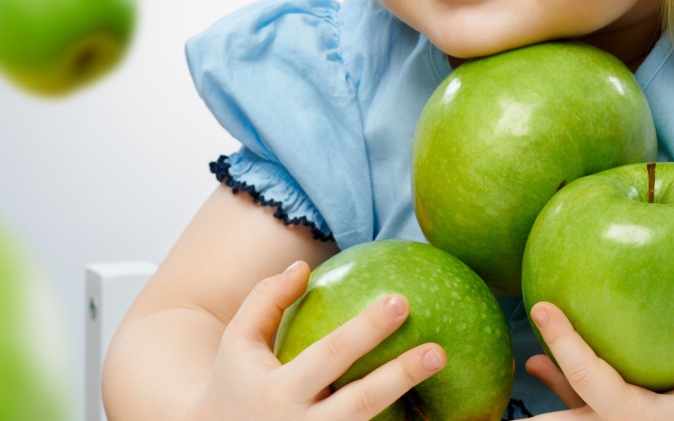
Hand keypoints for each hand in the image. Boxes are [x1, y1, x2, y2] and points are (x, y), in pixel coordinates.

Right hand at [186, 260, 446, 420]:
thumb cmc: (232, 384)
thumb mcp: (237, 342)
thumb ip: (265, 300)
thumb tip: (302, 267)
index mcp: (279, 390)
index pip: (332, 354)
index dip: (367, 328)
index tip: (400, 301)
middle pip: (360, 403)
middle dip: (401, 376)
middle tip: (437, 350)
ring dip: (406, 405)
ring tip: (441, 376)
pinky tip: (428, 413)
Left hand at [525, 296, 673, 420]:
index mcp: (638, 417)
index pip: (590, 378)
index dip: (564, 343)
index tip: (541, 307)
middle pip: (567, 416)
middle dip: (536, 416)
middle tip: (498, 401)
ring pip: (575, 411)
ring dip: (551, 389)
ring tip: (529, 365)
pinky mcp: (621, 419)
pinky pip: (586, 405)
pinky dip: (565, 387)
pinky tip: (541, 367)